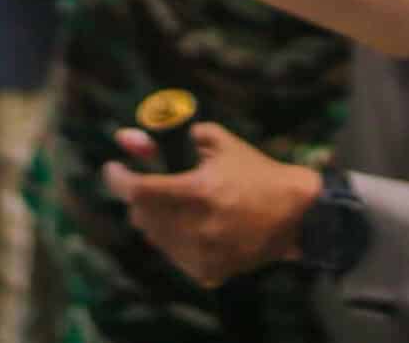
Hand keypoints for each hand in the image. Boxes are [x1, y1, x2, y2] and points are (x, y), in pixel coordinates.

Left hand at [101, 124, 321, 288]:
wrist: (295, 215)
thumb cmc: (256, 173)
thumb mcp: (221, 144)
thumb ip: (176, 135)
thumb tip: (131, 137)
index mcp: (198, 192)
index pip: (138, 190)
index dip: (118, 178)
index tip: (113, 168)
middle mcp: (197, 227)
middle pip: (142, 214)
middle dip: (140, 195)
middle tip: (151, 182)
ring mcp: (202, 255)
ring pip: (154, 236)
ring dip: (156, 217)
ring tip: (179, 202)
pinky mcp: (208, 273)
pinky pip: (173, 254)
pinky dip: (175, 238)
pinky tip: (195, 225)